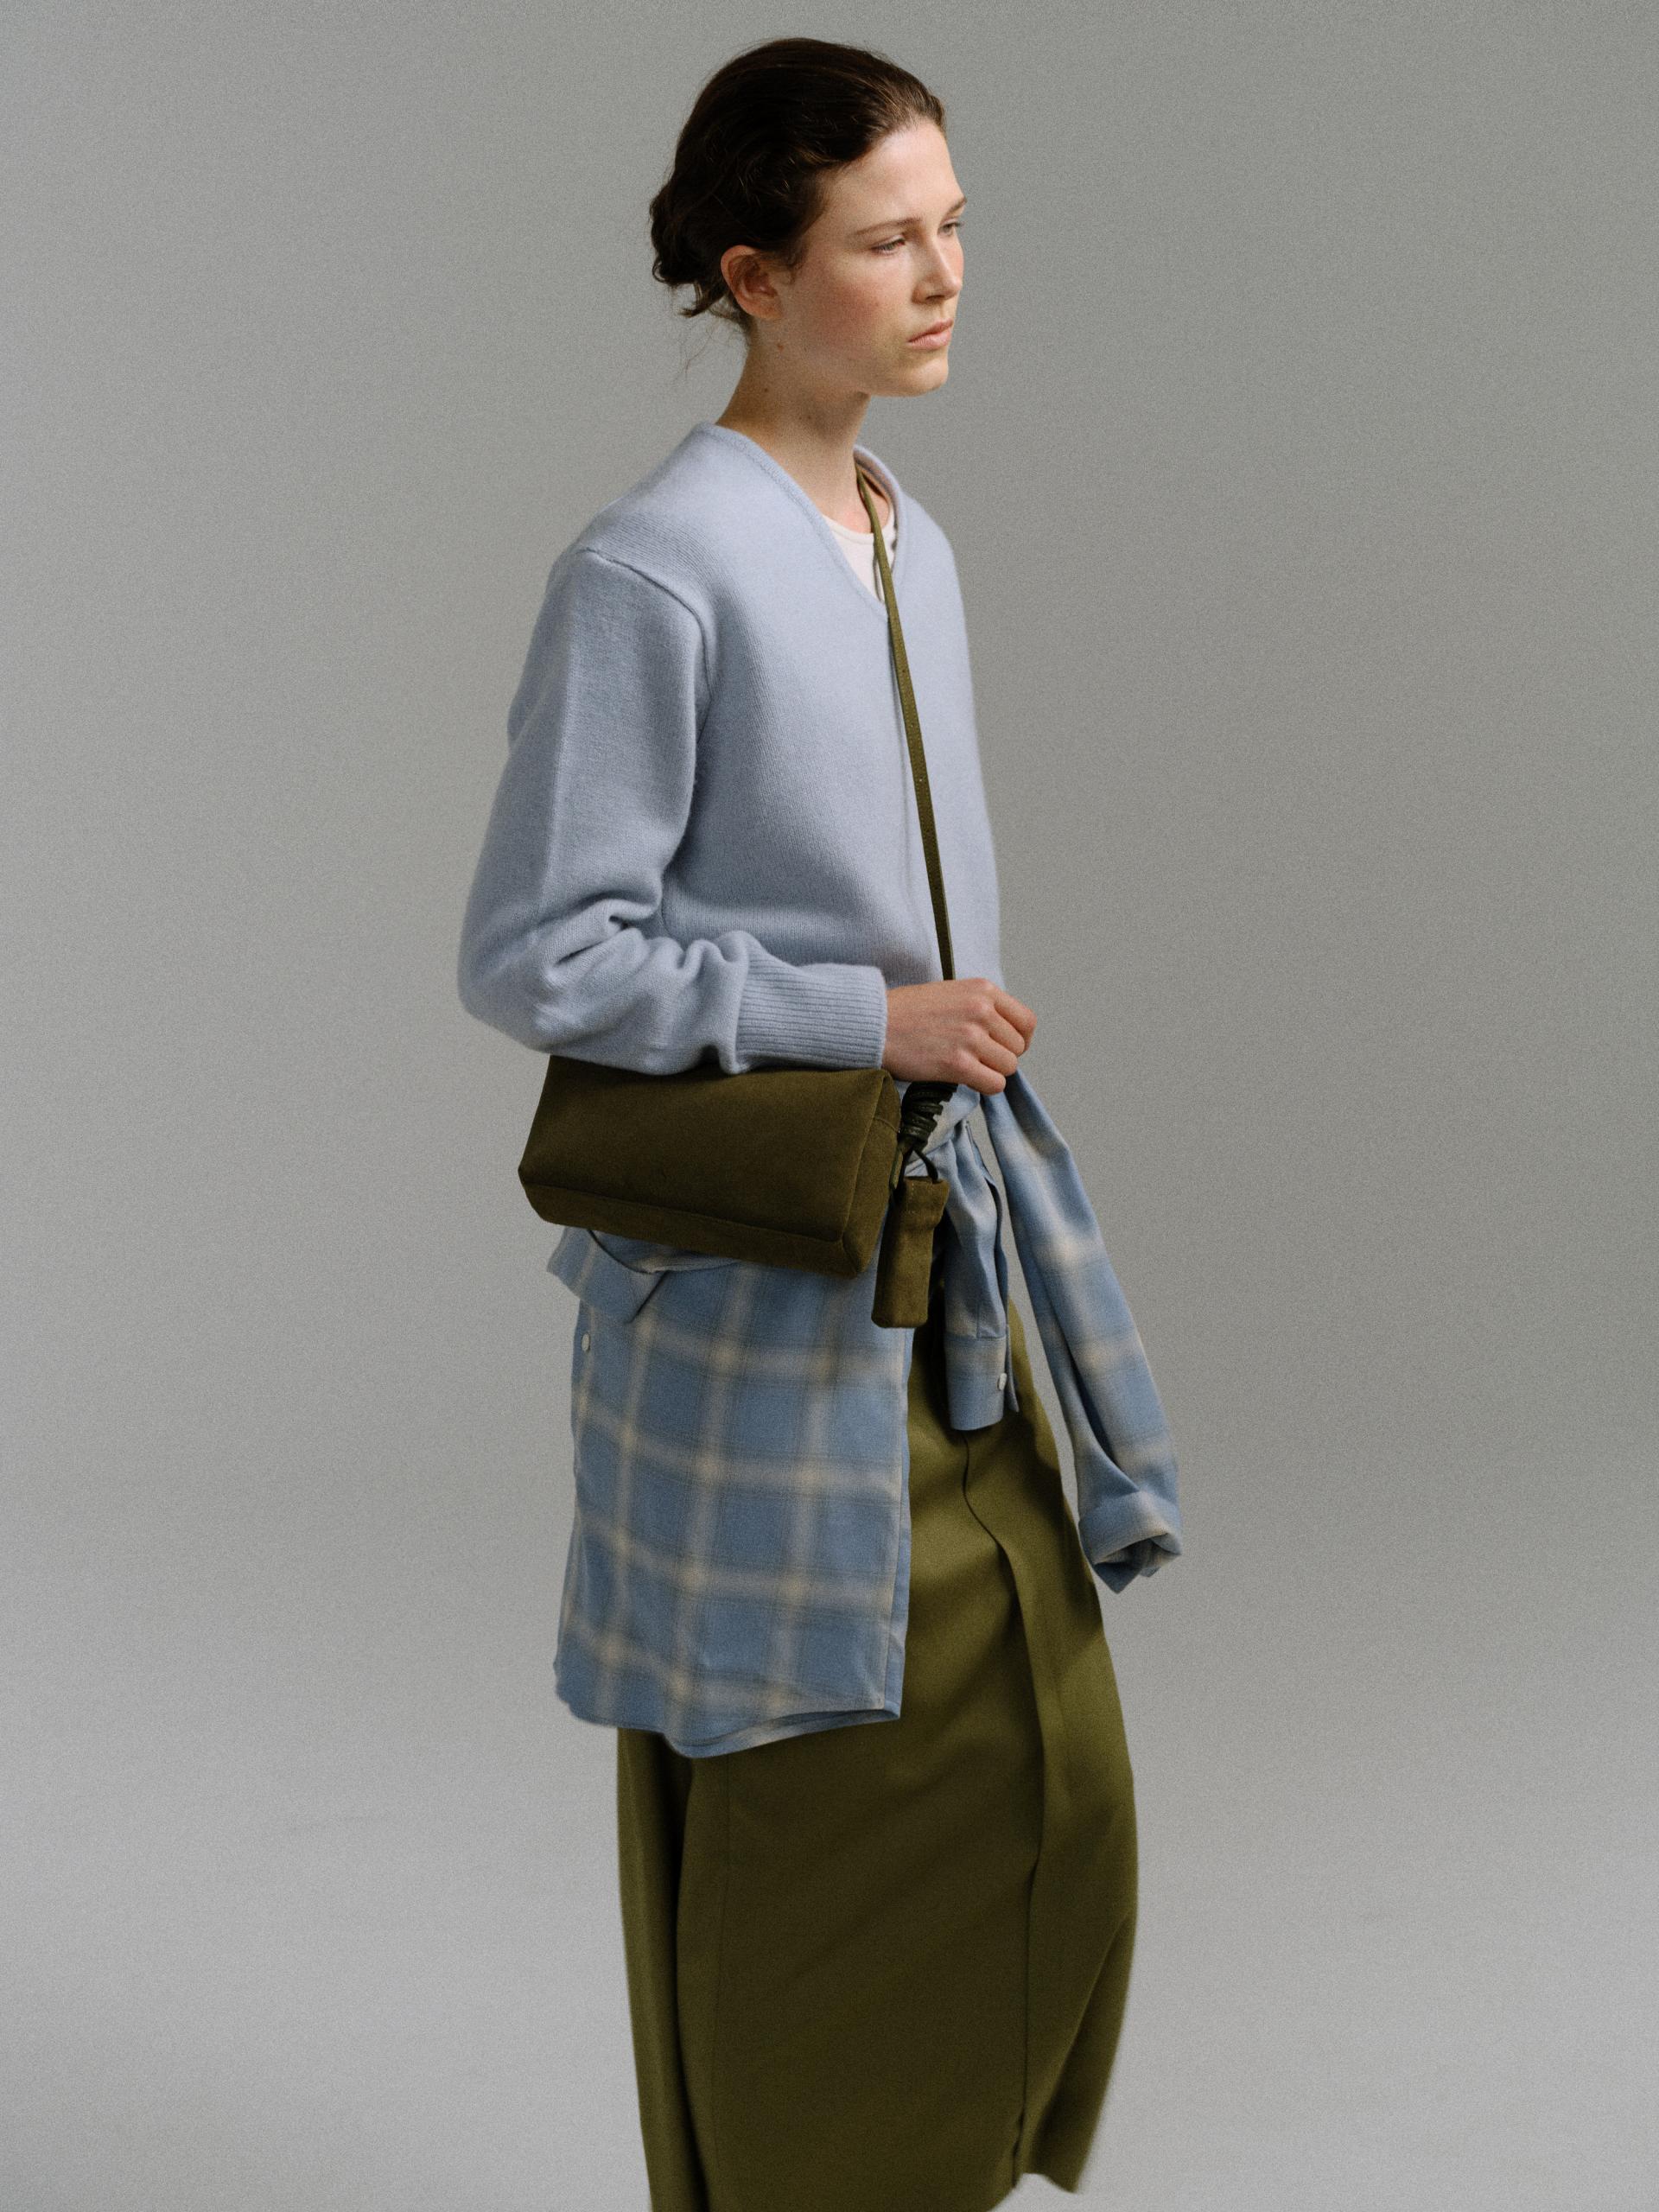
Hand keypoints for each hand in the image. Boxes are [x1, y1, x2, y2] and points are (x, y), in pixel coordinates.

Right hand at [881, 978, 1036, 1095]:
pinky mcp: (958, 1063)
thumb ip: (980, 1006)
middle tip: (978, 1059)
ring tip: (967, 1067)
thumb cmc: (907, 1011)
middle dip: (1001, 1057)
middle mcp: (981, 1010)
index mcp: (983, 989)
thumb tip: (1003, 1033)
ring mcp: (971, 1037)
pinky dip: (984, 1086)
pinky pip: (994, 1084)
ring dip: (991, 1072)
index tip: (1005, 1047)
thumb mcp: (951, 993)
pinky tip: (965, 1079)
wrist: (875, 1024)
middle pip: (1018, 1048)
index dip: (1020, 1039)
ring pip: (1008, 1067)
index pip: (1027, 1021)